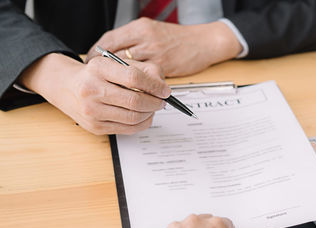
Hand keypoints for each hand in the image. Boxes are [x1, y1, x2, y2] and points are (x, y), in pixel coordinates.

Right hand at [19, 53, 169, 134]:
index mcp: (98, 68)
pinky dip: (142, 124)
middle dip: (155, 103)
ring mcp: (92, 111)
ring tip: (153, 108)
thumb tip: (163, 88)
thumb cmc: (97, 74)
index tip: (165, 90)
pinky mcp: (95, 127)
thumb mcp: (117, 63)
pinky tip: (145, 116)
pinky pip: (128, 129)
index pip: (134, 78)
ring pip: (133, 118)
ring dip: (150, 114)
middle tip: (162, 101)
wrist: (67, 86)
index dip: (155, 86)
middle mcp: (92, 89)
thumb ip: (143, 70)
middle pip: (135, 101)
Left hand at [86, 18, 241, 76]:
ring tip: (112, 87)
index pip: (109, 40)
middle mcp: (146, 38)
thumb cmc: (179, 39)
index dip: (96, 54)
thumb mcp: (153, 31)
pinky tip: (131, 90)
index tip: (91, 63)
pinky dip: (135, 86)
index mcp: (140, 27)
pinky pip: (143, 79)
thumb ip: (134, 41)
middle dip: (104, 69)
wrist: (203, 42)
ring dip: (119, 80)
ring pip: (127, 69)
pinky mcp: (164, 66)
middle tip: (97, 79)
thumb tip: (113, 54)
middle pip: (115, 55)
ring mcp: (155, 52)